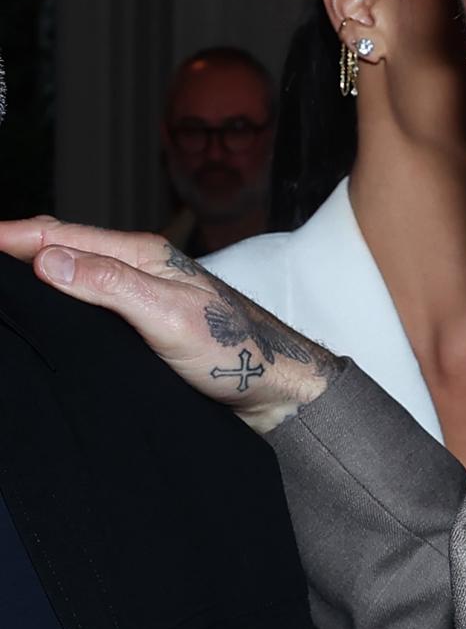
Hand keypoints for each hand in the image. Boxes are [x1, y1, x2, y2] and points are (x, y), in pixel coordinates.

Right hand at [0, 217, 335, 433]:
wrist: (276, 393)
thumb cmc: (234, 353)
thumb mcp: (167, 316)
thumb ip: (109, 285)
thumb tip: (47, 260)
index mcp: (141, 255)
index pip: (60, 235)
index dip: (10, 236)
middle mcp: (137, 271)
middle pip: (61, 248)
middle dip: (15, 247)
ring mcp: (139, 298)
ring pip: (73, 276)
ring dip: (33, 273)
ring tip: (2, 283)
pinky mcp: (143, 328)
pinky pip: (87, 306)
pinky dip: (57, 301)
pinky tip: (45, 317)